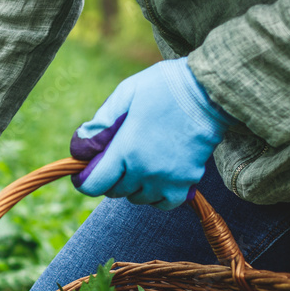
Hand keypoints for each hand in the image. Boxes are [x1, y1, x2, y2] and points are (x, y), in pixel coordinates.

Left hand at [70, 58, 233, 210]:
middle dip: (110, 177)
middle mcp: (146, 170)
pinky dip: (156, 195)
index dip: (84, 180)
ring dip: (133, 185)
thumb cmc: (164, 87)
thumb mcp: (126, 94)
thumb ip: (100, 123)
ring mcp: (168, 179)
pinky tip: (158, 176)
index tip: (84, 172)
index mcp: (126, 149)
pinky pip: (163, 203)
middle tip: (118, 156)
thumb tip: (79, 150)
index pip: (94, 185)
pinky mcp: (187, 182)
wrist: (210, 91)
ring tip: (140, 161)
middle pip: (114, 191)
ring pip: (137, 198)